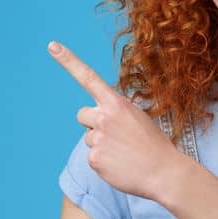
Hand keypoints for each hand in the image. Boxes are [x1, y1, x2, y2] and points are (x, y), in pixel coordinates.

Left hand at [49, 41, 191, 201]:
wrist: (165, 172)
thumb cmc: (154, 145)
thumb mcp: (138, 119)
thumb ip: (116, 113)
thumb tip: (97, 120)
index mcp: (117, 104)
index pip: (89, 78)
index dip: (69, 61)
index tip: (52, 46)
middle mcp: (104, 118)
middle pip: (83, 115)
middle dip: (93, 123)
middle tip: (116, 135)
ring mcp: (98, 139)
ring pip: (89, 138)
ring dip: (103, 144)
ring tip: (124, 153)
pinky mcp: (94, 159)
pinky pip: (93, 156)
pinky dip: (105, 162)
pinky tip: (121, 164)